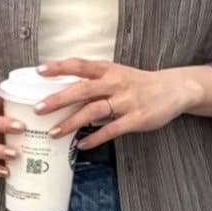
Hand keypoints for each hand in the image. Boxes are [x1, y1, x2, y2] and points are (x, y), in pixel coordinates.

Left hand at [33, 58, 193, 148]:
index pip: (80, 65)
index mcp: (109, 69)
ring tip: (54, 132)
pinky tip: (81, 145)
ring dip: (71, 122)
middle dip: (58, 99)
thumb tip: (62, 89)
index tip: (40, 70)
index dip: (60, 67)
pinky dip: (95, 138)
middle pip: (82, 89)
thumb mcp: (116, 74)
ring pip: (93, 111)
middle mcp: (115, 83)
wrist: (173, 89)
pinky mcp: (136, 118)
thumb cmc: (138, 83)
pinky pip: (112, 129)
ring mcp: (126, 101)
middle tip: (38, 108)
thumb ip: (94, 81)